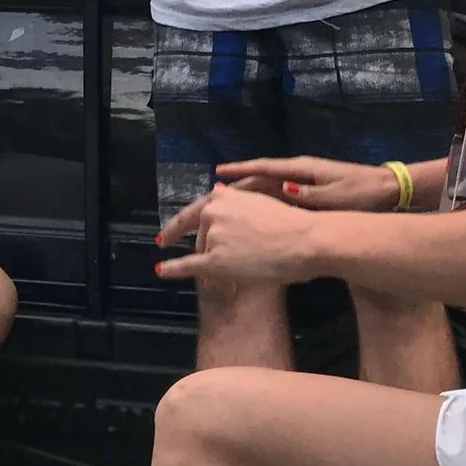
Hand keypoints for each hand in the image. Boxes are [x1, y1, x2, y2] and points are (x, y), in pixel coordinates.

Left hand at [155, 182, 321, 287]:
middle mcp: (212, 212)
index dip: (178, 225)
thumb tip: (215, 192)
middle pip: (201, 236)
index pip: (195, 212)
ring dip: (212, 264)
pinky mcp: (215, 260)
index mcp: (222, 196)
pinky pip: (189, 265)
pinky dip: (172, 269)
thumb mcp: (257, 202)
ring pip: (204, 253)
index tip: (167, 234)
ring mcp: (212, 236)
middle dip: (207, 249)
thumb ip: (234, 202)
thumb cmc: (290, 223)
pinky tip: (161, 270)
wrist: (305, 240)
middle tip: (223, 262)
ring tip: (234, 273)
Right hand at [217, 155, 397, 210]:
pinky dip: (262, 200)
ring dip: (247, 193)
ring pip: (268, 186)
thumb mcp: (336, 197)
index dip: (240, 170)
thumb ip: (309, 195)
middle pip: (261, 178)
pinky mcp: (309, 191)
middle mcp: (298, 172)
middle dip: (236, 184)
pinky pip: (278, 194)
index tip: (218, 173)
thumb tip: (281, 190)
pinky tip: (252, 210)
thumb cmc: (361, 194)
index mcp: (302, 169)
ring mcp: (303, 181)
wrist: (386, 191)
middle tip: (213, 194)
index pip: (264, 167)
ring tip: (225, 203)